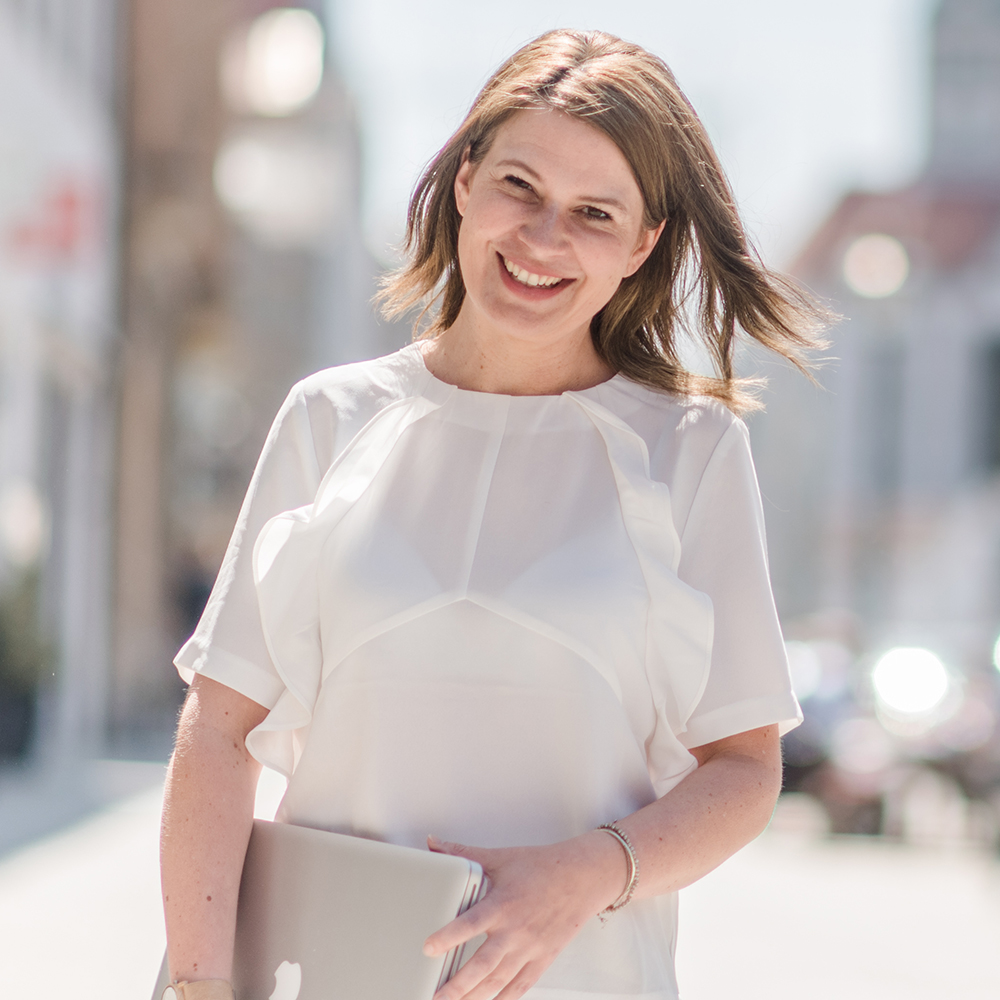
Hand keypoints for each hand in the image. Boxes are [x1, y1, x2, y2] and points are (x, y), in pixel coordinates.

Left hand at [423, 832, 625, 999]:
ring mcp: (530, 949)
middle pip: (482, 965)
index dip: (449, 936)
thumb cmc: (541, 867)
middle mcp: (516, 931)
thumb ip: (463, 853)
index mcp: (503, 904)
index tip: (428, 948)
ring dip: (474, 998)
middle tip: (435, 996)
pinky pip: (520, 987)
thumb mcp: (500, 857)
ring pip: (498, 982)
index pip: (471, 923)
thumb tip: (433, 843)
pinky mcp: (542, 960)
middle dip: (457, 986)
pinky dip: (502, 999)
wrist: (582, 878)